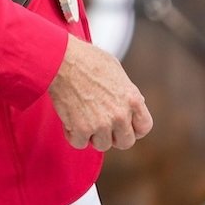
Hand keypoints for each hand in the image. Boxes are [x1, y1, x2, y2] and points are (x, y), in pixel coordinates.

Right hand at [48, 35, 151, 150]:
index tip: (122, 126)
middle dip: (113, 136)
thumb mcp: (116, 70)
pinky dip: (73, 134)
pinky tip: (69, 120)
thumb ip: (126, 90)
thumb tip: (131, 102)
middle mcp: (120, 114)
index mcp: (132, 99)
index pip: (143, 127)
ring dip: (92, 135)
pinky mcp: (81, 128)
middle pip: (125, 142)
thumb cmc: (85, 59)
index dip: (133, 128)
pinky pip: (79, 143)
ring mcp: (101, 124)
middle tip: (101, 125)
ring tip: (82, 118)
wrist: (61, 59)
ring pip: (102, 145)